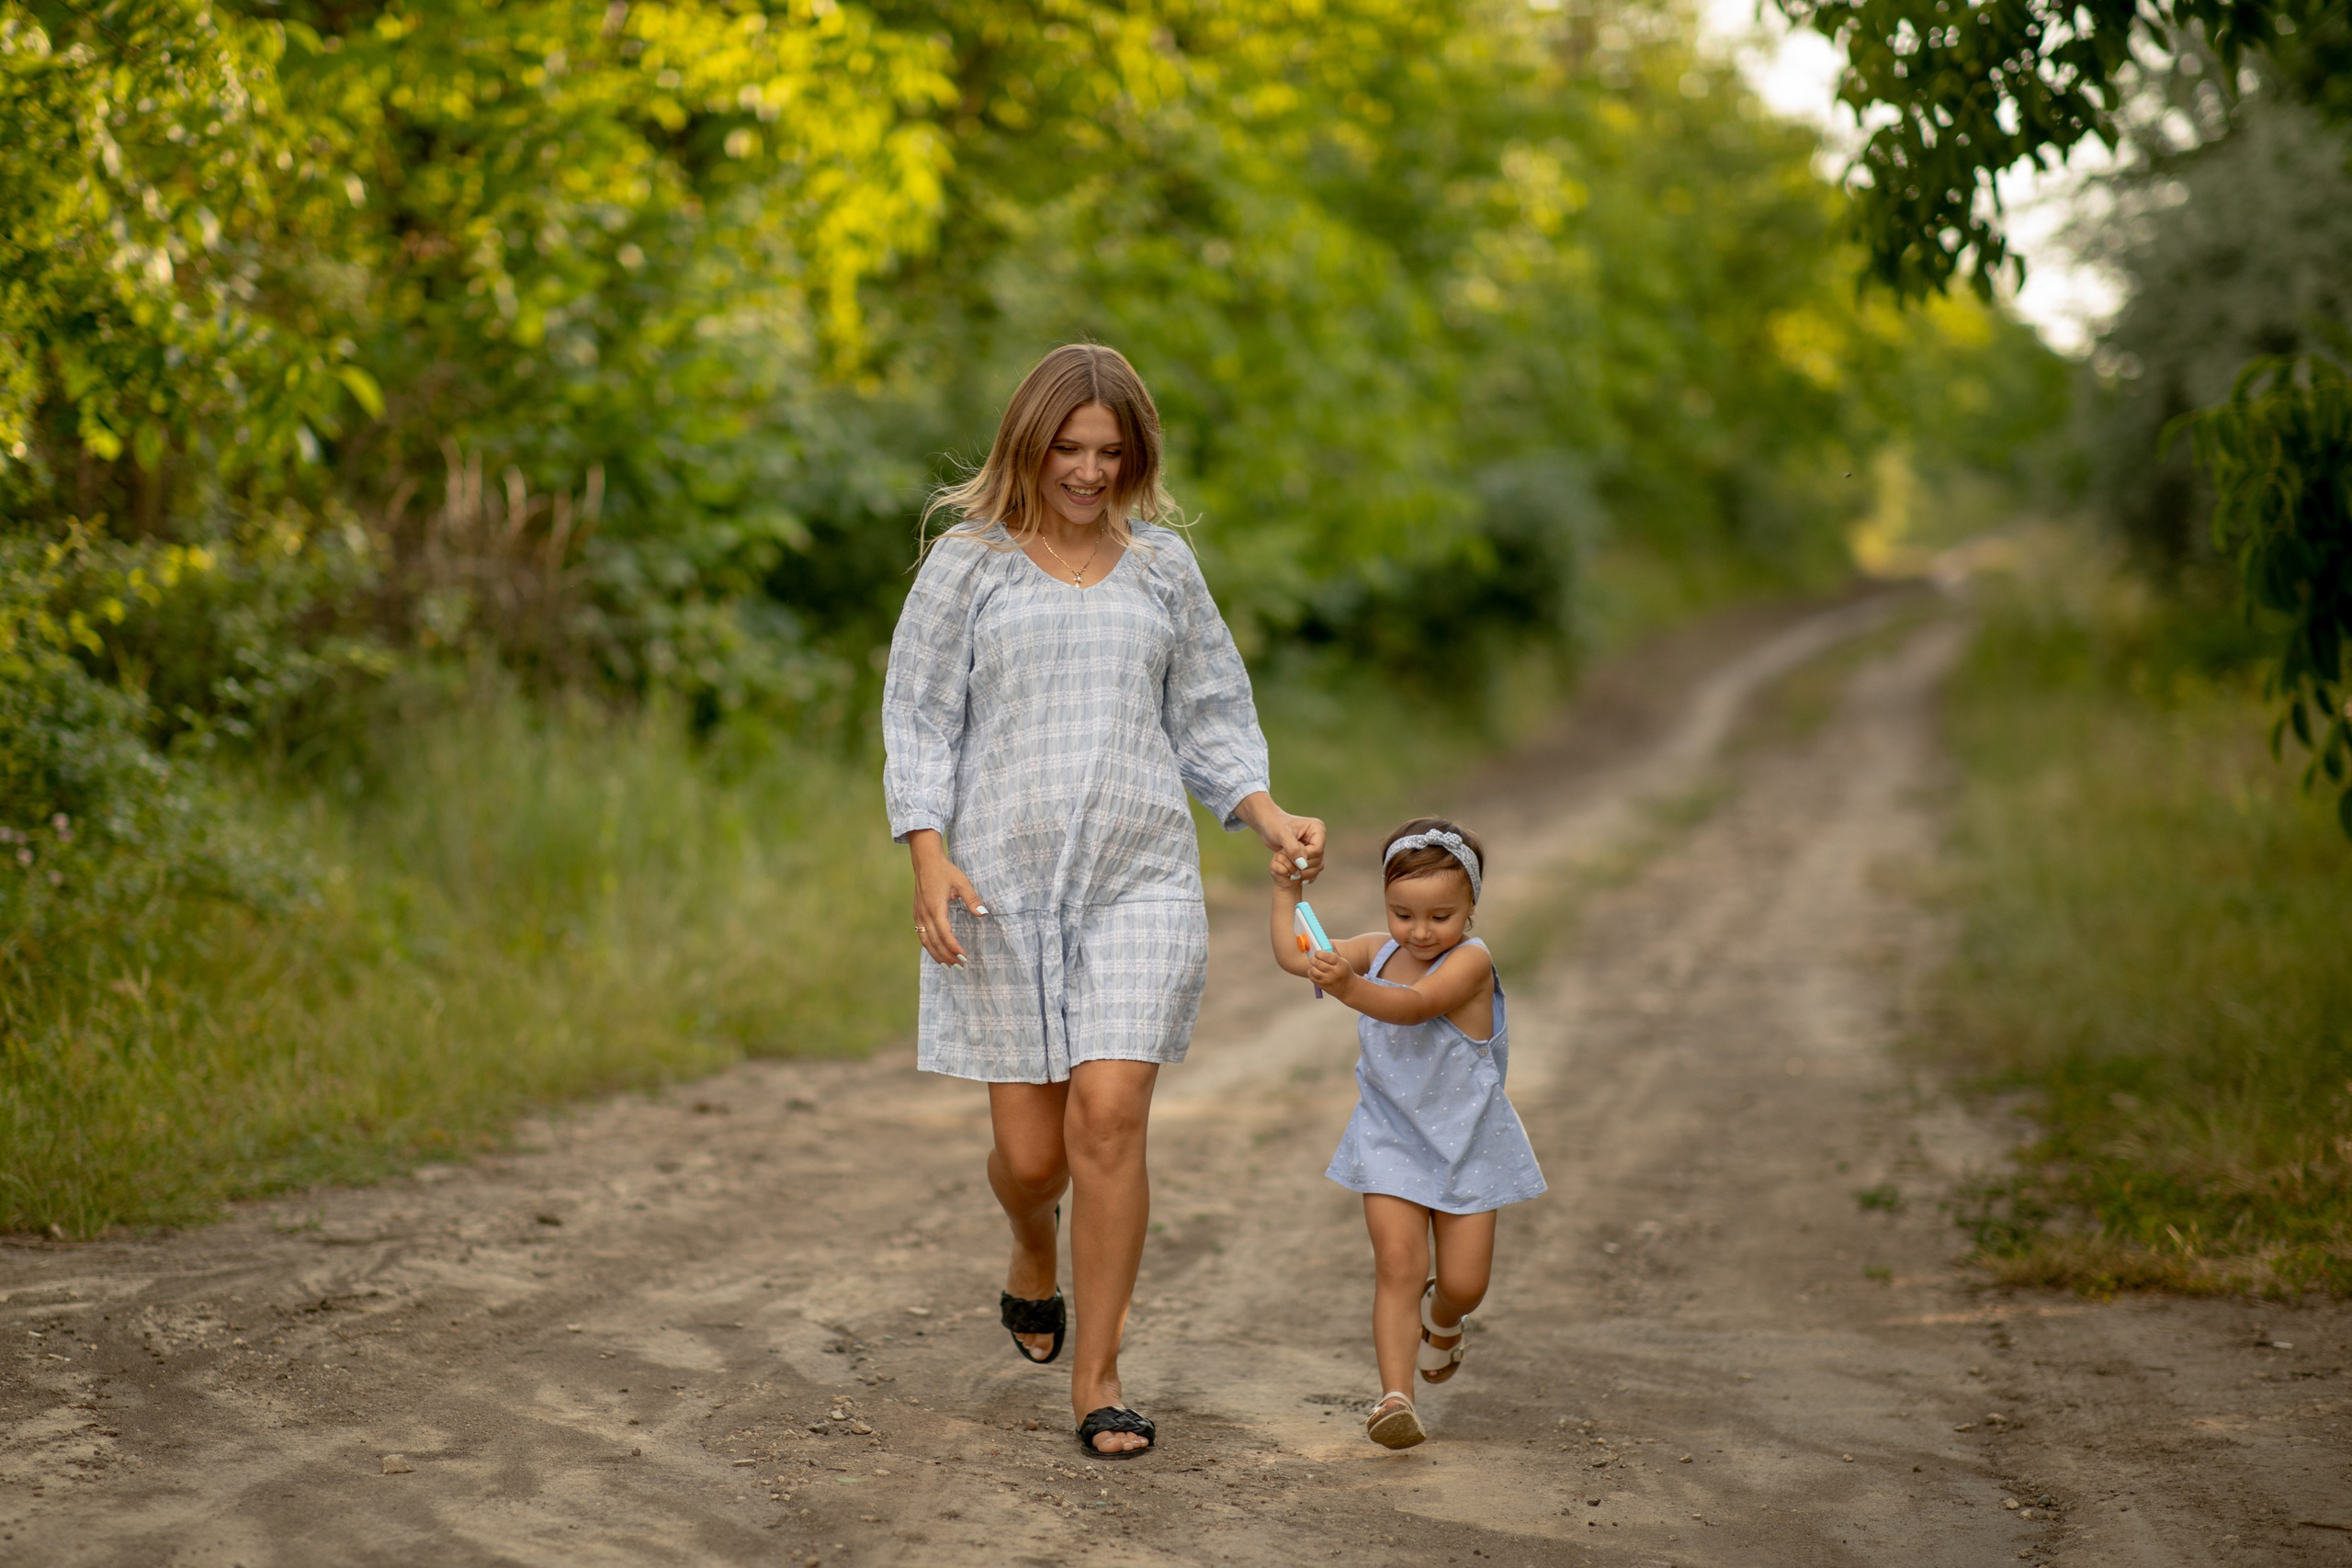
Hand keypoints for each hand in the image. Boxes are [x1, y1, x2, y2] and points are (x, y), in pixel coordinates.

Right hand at [907, 830, 986, 967]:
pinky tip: (937, 953)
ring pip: (926, 941)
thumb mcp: (962, 882)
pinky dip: (929, 946)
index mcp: (936, 907)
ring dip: (937, 954)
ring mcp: (918, 915)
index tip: (964, 956)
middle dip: (947, 956)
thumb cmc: (945, 871)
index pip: (945, 934)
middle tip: (960, 966)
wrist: (925, 862)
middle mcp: (924, 914)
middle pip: (935, 942)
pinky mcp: (917, 914)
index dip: (954, 947)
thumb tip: (983, 913)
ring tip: (948, 966)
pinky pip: (922, 935)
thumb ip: (972, 899)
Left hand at [1234, 793, 1325, 883]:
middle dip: (1301, 865)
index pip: (1317, 850)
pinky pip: (1311, 869)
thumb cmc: (1274, 825)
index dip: (1304, 857)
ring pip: (1316, 866)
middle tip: (1286, 862)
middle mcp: (1319, 838)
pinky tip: (1291, 875)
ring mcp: (1314, 847)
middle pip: (1317, 860)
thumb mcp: (1282, 835)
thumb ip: (1293, 849)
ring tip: (1287, 868)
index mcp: (1317, 829)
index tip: (1289, 856)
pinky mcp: (1309, 854)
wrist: (1267, 825)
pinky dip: (1302, 874)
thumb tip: (1303, 864)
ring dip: (1301, 871)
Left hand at [1306, 948, 1353, 996]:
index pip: (1327, 955)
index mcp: (1340, 964)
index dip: (1319, 953)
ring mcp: (1328, 980)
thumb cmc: (1345, 972)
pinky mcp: (1323, 986)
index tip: (1318, 952)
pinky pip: (1312, 978)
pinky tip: (1314, 971)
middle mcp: (1334, 972)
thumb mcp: (1343, 961)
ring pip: (1313, 970)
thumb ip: (1334, 951)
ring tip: (1314, 965)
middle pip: (1318, 963)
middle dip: (1314, 959)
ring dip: (1312, 966)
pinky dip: (1311, 973)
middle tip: (1314, 958)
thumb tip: (1329, 941)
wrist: (1349, 988)